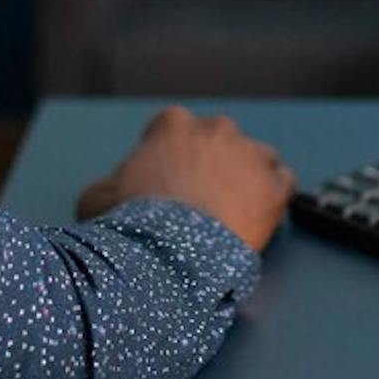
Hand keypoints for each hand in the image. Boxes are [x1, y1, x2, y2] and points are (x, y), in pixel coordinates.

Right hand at [75, 106, 296, 252]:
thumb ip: (108, 184)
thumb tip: (109, 191)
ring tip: (232, 209)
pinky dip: (273, 196)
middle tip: (198, 200)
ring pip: (256, 156)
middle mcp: (216, 129)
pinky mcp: (274, 186)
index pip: (175, 129)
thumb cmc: (130, 223)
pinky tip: (260, 215)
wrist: (168, 254)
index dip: (169, 156)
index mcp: (174, 125)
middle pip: (218, 141)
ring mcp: (250, 155)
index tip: (166, 180)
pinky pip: (283, 181)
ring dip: (245, 176)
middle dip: (210, 165)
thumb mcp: (95, 198)